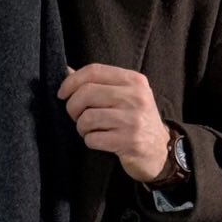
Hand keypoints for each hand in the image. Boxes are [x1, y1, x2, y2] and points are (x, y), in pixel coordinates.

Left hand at [56, 64, 169, 181]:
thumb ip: (99, 83)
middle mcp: (135, 97)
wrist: (160, 150)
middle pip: (85, 93)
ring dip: (82, 128)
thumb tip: (66, 71)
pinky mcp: (129, 141)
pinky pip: (92, 139)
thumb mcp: (125, 96)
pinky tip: (101, 141)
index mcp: (134, 81)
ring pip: (86, 118)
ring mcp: (133, 119)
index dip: (71, 81)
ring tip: (92, 130)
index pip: (94, 71)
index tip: (62, 94)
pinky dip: (90, 141)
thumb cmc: (135, 120)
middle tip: (77, 117)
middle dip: (73, 108)